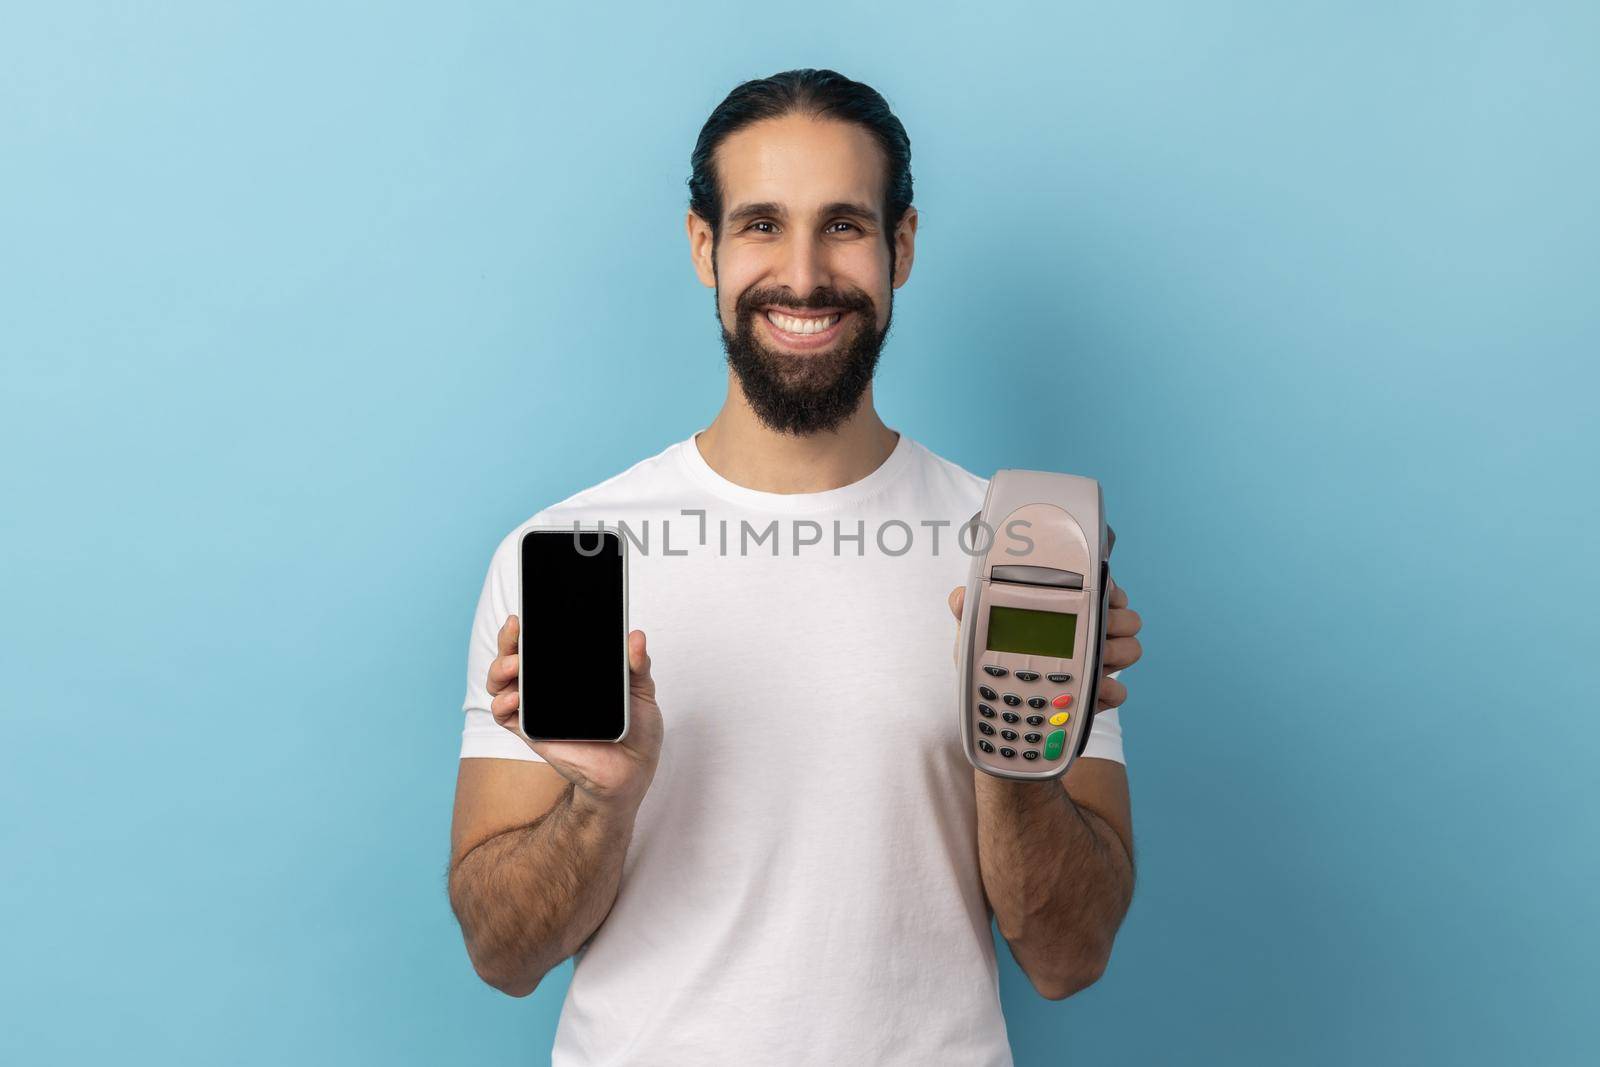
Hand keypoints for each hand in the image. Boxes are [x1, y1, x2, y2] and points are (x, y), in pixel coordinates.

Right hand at [486, 616, 664, 812]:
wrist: (633, 771)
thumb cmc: (635, 729)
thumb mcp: (642, 691)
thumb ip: (638, 665)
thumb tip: (636, 636)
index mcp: (571, 670)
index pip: (542, 642)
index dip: (529, 626)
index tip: (527, 612)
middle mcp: (548, 685)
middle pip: (514, 655)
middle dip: (507, 639)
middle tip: (517, 628)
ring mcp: (537, 708)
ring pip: (501, 682)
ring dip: (499, 668)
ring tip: (516, 665)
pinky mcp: (532, 732)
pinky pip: (505, 715)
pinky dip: (503, 703)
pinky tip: (516, 697)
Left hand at [947, 575, 1141, 711]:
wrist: (997, 719)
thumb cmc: (990, 668)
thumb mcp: (976, 639)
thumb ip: (969, 613)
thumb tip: (960, 596)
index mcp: (1064, 612)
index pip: (1102, 589)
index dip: (1109, 587)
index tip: (1101, 592)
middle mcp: (1087, 636)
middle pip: (1127, 617)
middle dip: (1118, 620)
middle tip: (1097, 628)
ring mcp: (1097, 667)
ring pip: (1131, 649)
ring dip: (1118, 652)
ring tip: (1095, 659)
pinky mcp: (1097, 698)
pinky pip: (1120, 691)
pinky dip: (1111, 690)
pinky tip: (1093, 690)